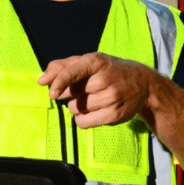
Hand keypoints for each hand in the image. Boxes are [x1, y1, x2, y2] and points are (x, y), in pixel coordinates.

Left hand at [38, 52, 153, 127]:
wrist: (142, 84)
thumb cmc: (108, 70)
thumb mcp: (88, 61)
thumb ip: (61, 67)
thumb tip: (41, 80)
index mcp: (95, 62)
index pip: (73, 73)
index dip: (60, 83)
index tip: (51, 93)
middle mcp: (104, 79)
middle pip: (69, 93)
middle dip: (69, 92)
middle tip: (85, 87)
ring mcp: (111, 98)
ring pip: (75, 109)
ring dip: (77, 106)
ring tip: (94, 98)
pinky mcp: (114, 115)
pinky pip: (83, 123)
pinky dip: (82, 119)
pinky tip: (93, 110)